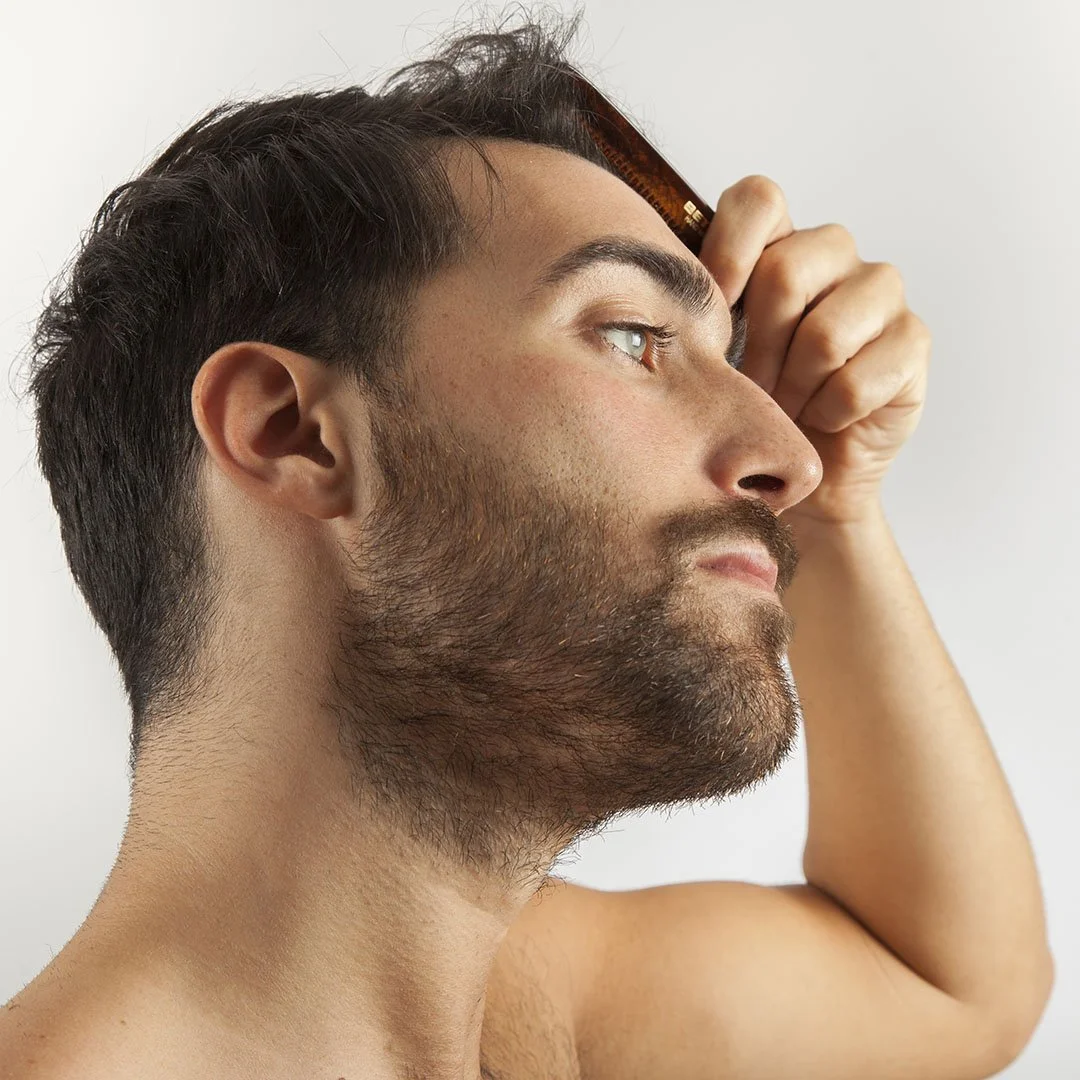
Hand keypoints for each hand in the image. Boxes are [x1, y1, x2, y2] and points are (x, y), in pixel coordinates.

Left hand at [698, 175, 931, 528]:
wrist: (801, 474)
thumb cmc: (747, 408)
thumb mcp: (710, 358)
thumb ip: (694, 317)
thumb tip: (654, 306)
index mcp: (777, 243)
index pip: (757, 199)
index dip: (728, 250)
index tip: (711, 310)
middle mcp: (833, 254)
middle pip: (787, 271)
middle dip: (760, 347)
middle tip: (752, 386)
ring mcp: (879, 293)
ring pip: (826, 332)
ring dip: (794, 387)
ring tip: (784, 408)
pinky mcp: (912, 341)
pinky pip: (858, 379)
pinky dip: (828, 413)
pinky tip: (823, 419)